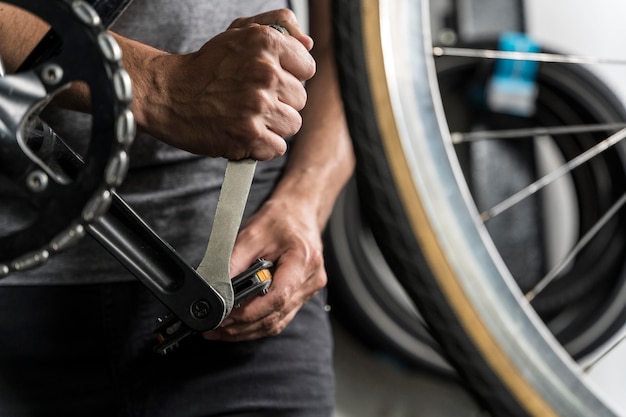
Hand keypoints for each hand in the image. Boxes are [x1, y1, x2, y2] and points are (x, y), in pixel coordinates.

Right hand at [135, 9, 314, 160]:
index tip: (269, 80)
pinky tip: (243, 133)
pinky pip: (276, 148)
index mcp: (266, 43)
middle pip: (300, 100)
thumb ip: (278, 26)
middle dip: (279, 102)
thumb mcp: (240, 32)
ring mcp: (257, 105)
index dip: (289, 76)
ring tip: (247, 116)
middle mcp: (265, 72)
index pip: (307, 69)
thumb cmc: (207, 67)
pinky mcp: (249, 135)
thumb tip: (308, 43)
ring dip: (272, 125)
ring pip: (292, 125)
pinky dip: (260, 146)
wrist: (168, 94)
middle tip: (252, 99)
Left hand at [202, 197, 326, 340]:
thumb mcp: (251, 234)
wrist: (299, 213)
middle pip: (276, 316)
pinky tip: (239, 325)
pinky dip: (258, 324)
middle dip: (242, 327)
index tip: (224, 318)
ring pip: (277, 323)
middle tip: (215, 329)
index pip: (277, 298)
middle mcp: (311, 279)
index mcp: (303, 260)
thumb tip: (215, 288)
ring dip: (248, 330)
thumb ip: (233, 262)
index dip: (248, 313)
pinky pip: (280, 317)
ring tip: (221, 330)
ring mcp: (310, 290)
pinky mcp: (303, 295)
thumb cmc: (280, 219)